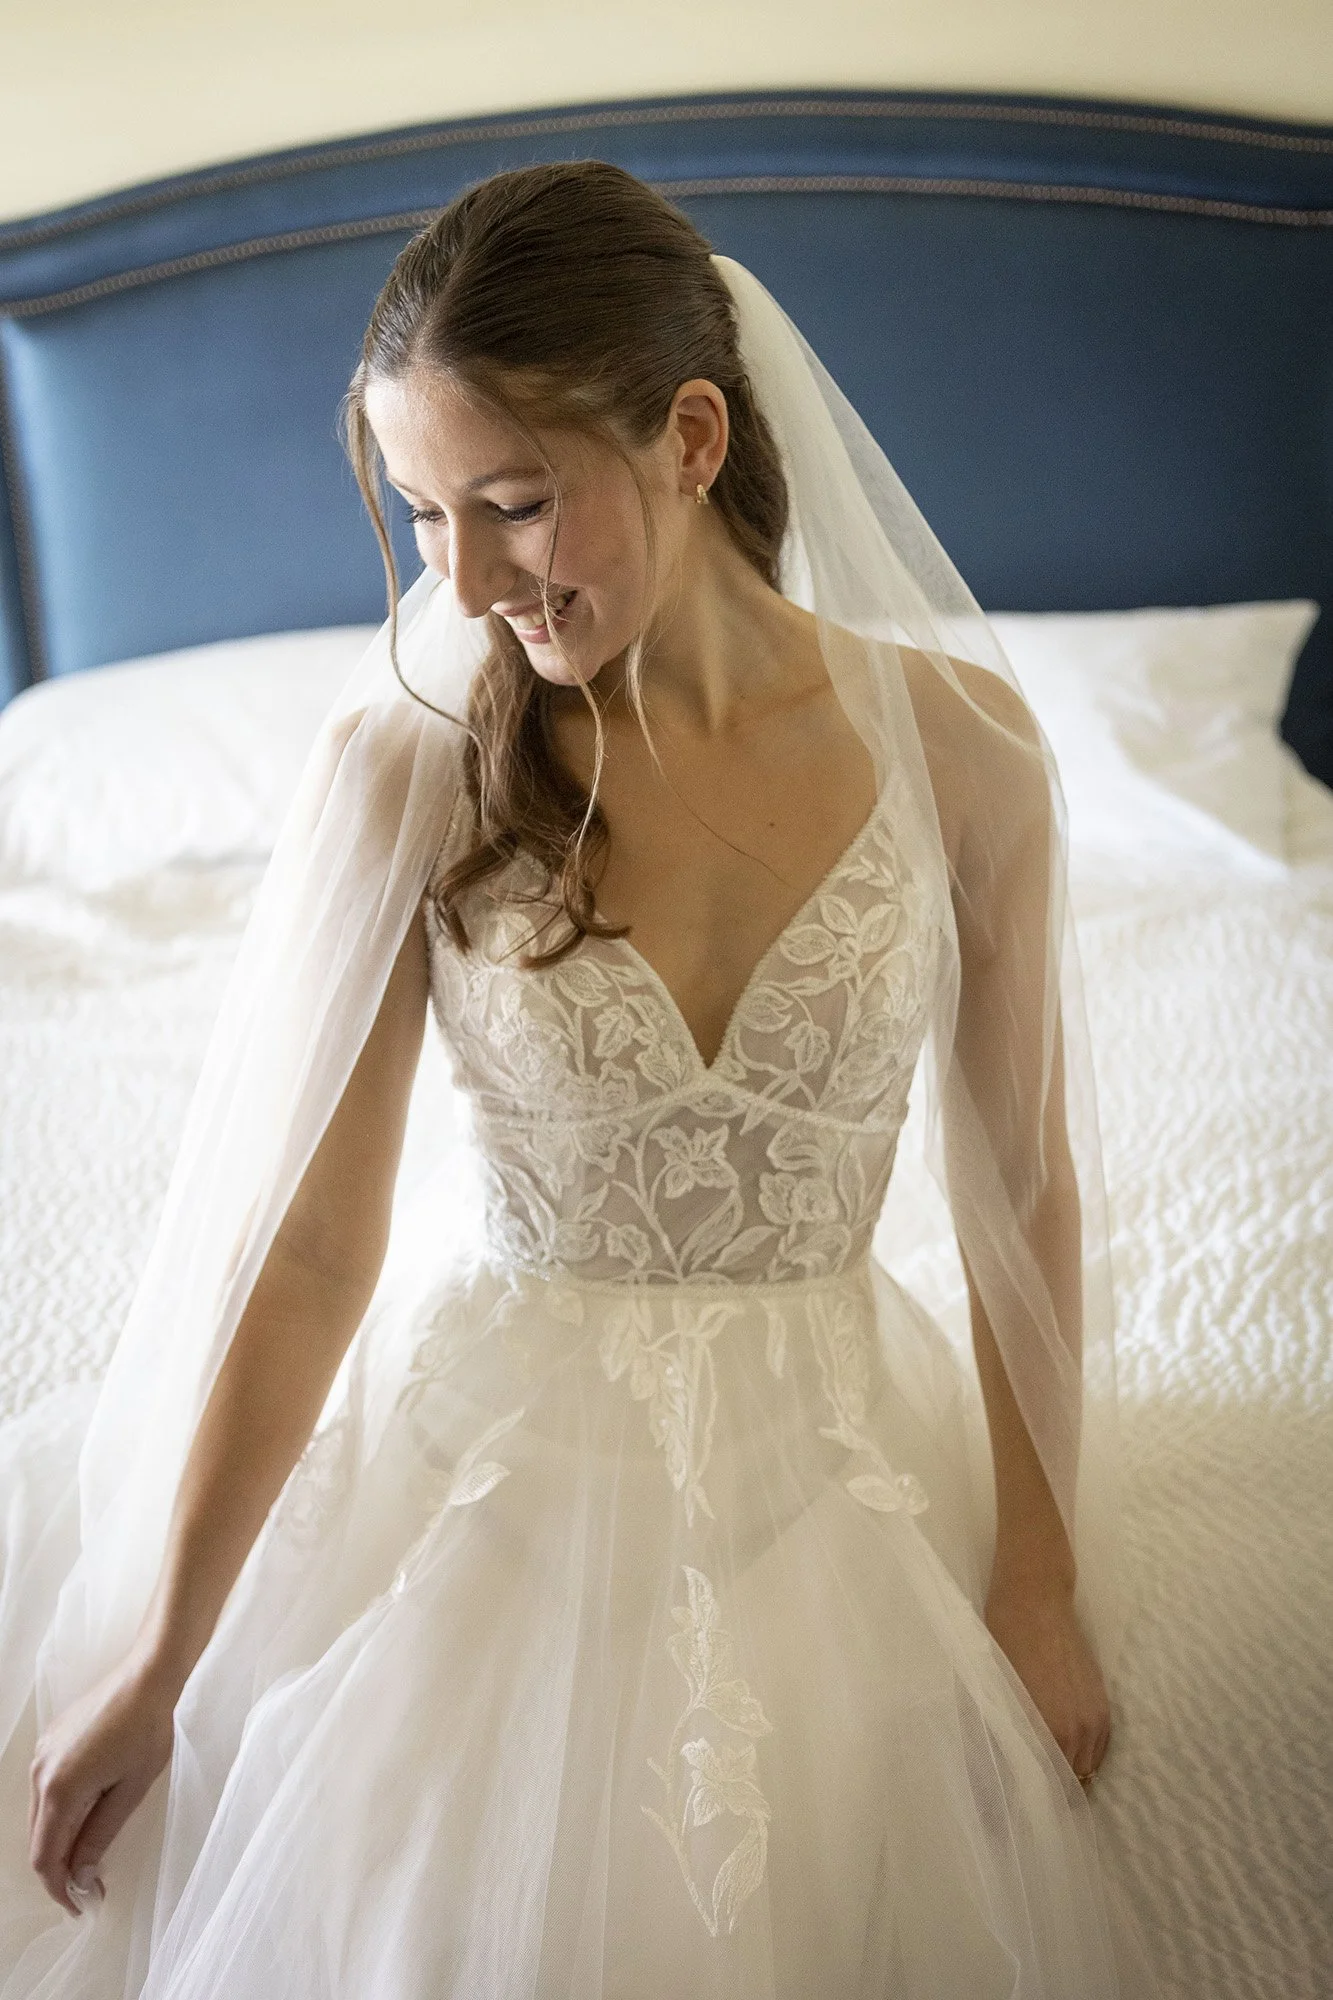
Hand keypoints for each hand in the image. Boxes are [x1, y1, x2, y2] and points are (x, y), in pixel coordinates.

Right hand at [29, 1649, 177, 1912]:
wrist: (147, 1676)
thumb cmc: (148, 1731)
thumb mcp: (130, 1791)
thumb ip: (99, 1836)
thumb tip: (80, 1875)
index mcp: (59, 1789)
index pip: (45, 1857)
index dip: (60, 1888)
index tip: (82, 1905)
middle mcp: (40, 1773)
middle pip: (38, 1839)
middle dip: (60, 1869)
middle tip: (91, 1886)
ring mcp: (41, 1755)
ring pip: (39, 1816)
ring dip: (59, 1841)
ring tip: (91, 1855)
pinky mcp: (50, 1742)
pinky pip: (45, 1790)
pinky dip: (59, 1813)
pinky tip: (85, 1816)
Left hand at [984, 1577, 1109, 1788]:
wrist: (1035, 1600)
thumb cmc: (1002, 1643)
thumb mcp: (994, 1696)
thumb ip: (1000, 1740)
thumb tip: (995, 1777)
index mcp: (1046, 1732)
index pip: (1046, 1790)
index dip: (1032, 1805)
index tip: (1016, 1816)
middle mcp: (1076, 1731)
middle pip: (1071, 1785)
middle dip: (1052, 1795)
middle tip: (1030, 1801)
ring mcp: (1094, 1718)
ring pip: (1087, 1768)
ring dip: (1071, 1776)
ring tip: (1049, 1781)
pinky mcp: (1103, 1704)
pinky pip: (1100, 1748)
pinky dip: (1086, 1756)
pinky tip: (1067, 1755)